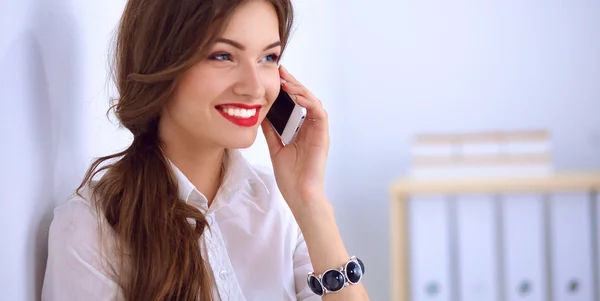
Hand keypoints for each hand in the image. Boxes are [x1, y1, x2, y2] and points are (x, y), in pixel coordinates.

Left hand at [261, 66, 329, 213]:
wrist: (299, 194)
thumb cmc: (291, 176)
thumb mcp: (275, 147)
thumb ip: (271, 131)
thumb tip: (260, 114)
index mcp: (303, 129)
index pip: (297, 103)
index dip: (288, 88)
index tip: (276, 76)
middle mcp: (312, 128)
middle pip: (306, 98)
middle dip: (293, 83)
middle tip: (280, 71)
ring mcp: (319, 131)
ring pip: (314, 102)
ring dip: (301, 90)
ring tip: (286, 81)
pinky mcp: (322, 136)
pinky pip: (319, 113)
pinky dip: (309, 102)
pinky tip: (297, 96)